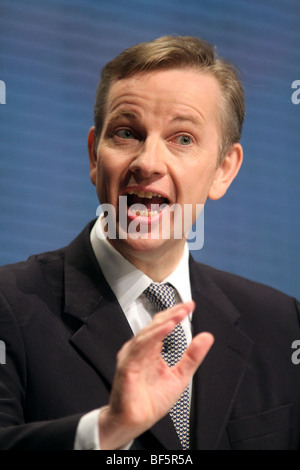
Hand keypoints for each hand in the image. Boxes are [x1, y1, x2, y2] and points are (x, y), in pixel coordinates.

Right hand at [98, 301, 213, 448]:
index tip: (190, 306)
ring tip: (177, 316)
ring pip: (147, 334)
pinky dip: (153, 337)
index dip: (175, 314)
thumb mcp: (180, 376)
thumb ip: (192, 356)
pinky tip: (164, 330)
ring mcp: (132, 357)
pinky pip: (139, 348)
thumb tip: (207, 337)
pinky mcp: (127, 367)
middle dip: (171, 315)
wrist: (136, 422)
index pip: (162, 326)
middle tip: (186, 307)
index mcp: (151, 350)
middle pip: (155, 326)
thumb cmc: (151, 400)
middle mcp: (140, 350)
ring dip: (162, 324)